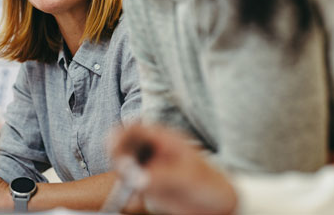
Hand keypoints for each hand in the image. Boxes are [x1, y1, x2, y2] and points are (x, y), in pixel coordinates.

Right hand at [110, 124, 237, 214]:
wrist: (219, 205)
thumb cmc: (210, 184)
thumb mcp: (188, 177)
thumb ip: (162, 176)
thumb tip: (137, 179)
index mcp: (163, 138)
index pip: (135, 128)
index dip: (120, 134)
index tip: (114, 147)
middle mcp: (152, 150)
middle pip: (123, 145)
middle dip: (118, 156)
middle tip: (124, 171)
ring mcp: (148, 167)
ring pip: (123, 165)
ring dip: (122, 175)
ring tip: (135, 189)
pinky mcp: (146, 184)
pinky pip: (128, 185)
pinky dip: (126, 192)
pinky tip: (132, 201)